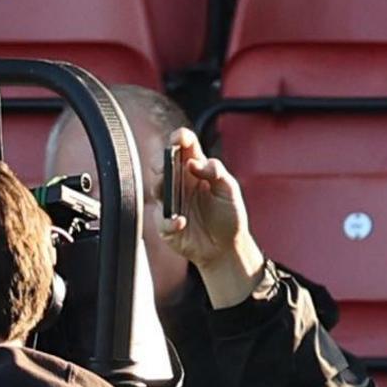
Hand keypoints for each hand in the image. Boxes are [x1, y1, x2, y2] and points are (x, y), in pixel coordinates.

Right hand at [161, 129, 267, 301]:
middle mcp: (181, 183)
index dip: (179, 138)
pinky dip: (169, 220)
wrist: (226, 248)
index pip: (185, 147)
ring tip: (169, 189)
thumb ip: (216, 172)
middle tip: (167, 164)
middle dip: (161, 160)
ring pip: (155, 187)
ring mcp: (171, 203)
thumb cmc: (229, 216)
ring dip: (159, 185)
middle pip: (163, 163)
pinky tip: (181, 222)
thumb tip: (196, 163)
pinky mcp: (166, 224)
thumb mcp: (230, 190)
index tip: (179, 139)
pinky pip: (161, 219)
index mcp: (196, 169)